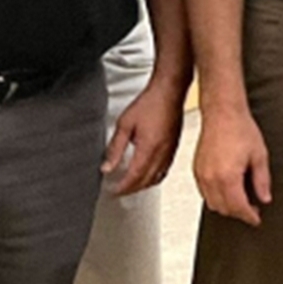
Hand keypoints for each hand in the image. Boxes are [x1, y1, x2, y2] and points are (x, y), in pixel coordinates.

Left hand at [102, 78, 185, 195]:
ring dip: (144, 185)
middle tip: (120, 191)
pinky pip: (165, 169)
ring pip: (157, 177)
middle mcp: (162, 153)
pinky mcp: (175, 147)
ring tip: (132, 186)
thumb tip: (108, 166)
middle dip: (132, 189)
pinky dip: (155, 177)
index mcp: (149, 148)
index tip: (114, 191)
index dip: (123, 187)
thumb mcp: (125, 124)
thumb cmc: (150, 103)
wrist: (170, 92)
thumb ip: (115, 148)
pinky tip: (148, 173)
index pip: (134, 177)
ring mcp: (171, 151)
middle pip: (146, 181)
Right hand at [192, 106, 270, 226]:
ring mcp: (201, 174)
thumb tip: (265, 197)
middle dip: (238, 213)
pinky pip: (204, 193)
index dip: (249, 216)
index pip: (238, 207)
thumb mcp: (259, 156)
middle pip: (223, 209)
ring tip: (241, 202)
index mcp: (228, 176)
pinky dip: (215, 197)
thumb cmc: (240, 129)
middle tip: (252, 210)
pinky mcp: (196, 169)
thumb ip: (262, 180)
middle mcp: (211, 178)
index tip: (256, 219)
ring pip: (212, 203)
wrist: (223, 113)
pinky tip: (227, 191)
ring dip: (226, 207)